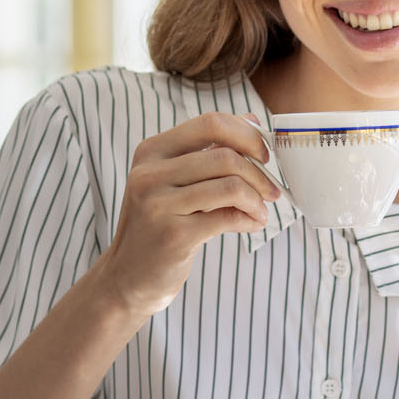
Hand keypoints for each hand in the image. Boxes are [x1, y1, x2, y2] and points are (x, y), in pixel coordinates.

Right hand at [95, 114, 281, 320]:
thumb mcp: (173, 181)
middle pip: (226, 156)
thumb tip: (252, 120)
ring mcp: (159, 205)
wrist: (126, 277)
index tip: (264, 154)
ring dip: (257, 200)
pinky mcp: (174, 236)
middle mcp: (150, 174)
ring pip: (231, 186)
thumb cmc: (158, 225)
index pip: (210, 123)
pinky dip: (250, 220)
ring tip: (260, 211)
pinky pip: (229, 218)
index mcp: (151, 152)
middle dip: (260, 173)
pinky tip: (252, 224)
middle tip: (271, 191)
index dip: (246, 135)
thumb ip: (209, 151)